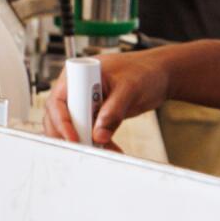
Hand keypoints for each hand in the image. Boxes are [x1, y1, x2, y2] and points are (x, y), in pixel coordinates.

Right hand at [43, 48, 174, 146]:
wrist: (160, 75)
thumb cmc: (144, 71)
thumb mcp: (129, 89)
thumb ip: (112, 111)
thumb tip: (98, 134)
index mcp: (78, 74)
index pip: (59, 101)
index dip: (63, 121)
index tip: (75, 138)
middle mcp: (77, 88)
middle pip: (60, 117)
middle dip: (71, 135)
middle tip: (87, 147)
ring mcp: (85, 102)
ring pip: (74, 127)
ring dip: (87, 141)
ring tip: (106, 150)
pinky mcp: (96, 114)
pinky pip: (90, 132)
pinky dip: (99, 143)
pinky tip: (112, 148)